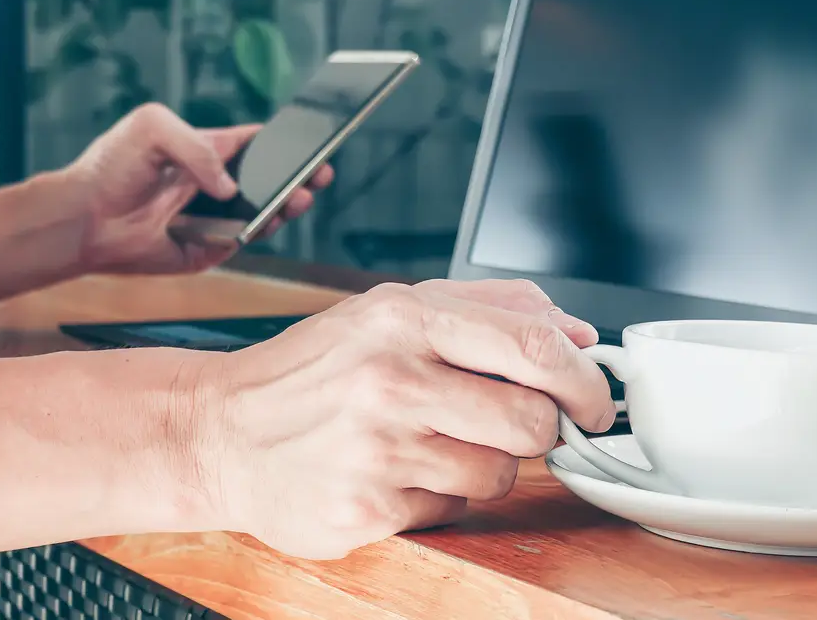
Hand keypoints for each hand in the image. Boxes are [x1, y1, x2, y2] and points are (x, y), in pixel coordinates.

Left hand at [61, 103, 332, 273]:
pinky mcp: (209, 249)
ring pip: (265, 213)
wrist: (84, 218)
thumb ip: (197, 147)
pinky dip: (255, 232)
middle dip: (300, 177)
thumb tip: (229, 187)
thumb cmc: (112, 166)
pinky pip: (242, 241)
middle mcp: (217, 185)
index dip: (287, 142)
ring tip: (298, 198)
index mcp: (209, 149)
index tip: (314, 141)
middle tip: (320, 175)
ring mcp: (217, 218)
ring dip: (286, 207)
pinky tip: (264, 220)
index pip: (258, 144)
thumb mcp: (151, 127)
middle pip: (272, 180)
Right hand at [188, 279, 613, 559]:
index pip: (534, 347)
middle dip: (540, 430)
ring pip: (498, 473)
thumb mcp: (390, 311)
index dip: (585, 380)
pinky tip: (396, 471)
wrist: (221, 431)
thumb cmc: (313, 371)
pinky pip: (451, 508)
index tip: (595, 401)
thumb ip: (490, 309)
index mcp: (404, 318)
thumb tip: (578, 332)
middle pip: (531, 421)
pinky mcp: (366, 509)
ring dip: (484, 463)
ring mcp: (377, 449)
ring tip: (434, 442)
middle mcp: (391, 379)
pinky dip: (439, 493)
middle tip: (515, 425)